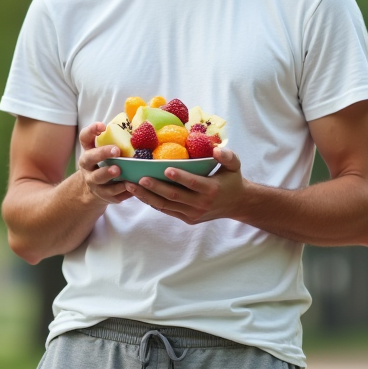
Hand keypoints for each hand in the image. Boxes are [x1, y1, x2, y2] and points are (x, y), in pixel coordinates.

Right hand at [77, 123, 133, 204]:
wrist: (97, 189)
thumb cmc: (106, 164)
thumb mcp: (106, 152)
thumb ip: (117, 141)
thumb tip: (142, 126)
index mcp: (89, 151)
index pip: (85, 137)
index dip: (92, 130)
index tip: (103, 126)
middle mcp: (88, 166)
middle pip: (89, 158)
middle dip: (102, 153)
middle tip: (116, 150)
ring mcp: (94, 182)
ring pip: (98, 178)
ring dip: (108, 174)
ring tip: (118, 170)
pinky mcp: (104, 195)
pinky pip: (113, 194)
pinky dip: (122, 190)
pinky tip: (131, 185)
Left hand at [125, 147, 244, 224]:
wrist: (236, 204)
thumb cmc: (232, 180)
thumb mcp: (235, 165)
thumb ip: (228, 156)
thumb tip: (216, 149)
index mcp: (211, 189)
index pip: (193, 183)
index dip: (180, 177)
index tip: (166, 169)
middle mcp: (201, 204)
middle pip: (174, 196)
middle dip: (155, 187)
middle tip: (139, 178)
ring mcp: (193, 214)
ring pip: (166, 205)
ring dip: (147, 196)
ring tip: (131, 186)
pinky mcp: (187, 219)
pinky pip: (167, 210)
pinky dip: (153, 203)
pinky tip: (140, 194)